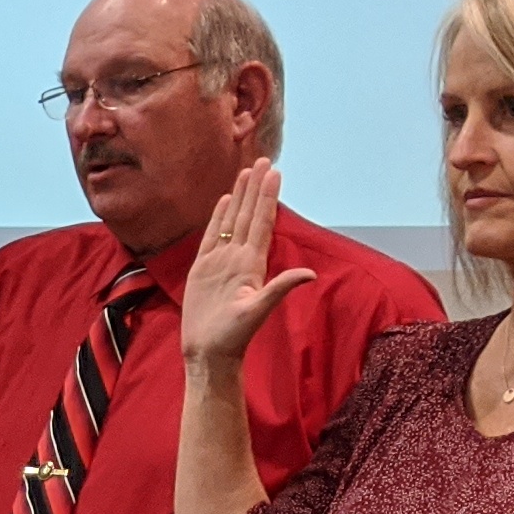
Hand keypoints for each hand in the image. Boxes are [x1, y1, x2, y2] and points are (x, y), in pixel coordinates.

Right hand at [179, 162, 313, 376]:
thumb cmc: (232, 337)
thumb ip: (281, 289)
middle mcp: (238, 258)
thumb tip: (309, 274)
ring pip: (233, 221)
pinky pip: (212, 236)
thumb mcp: (257, 312)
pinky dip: (219, 217)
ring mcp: (221, 262)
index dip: (268, 197)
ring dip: (241, 196)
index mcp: (252, 263)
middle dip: (257, 187)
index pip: (262, 222)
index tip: (274, 172)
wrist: (209, 354)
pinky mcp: (203, 269)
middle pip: (250, 215)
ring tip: (246, 172)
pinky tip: (225, 201)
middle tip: (264, 159)